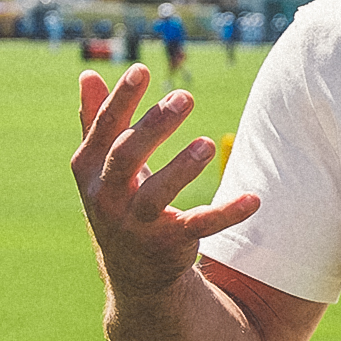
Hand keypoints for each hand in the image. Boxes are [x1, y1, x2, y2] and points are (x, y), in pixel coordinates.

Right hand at [71, 63, 259, 298]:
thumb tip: (87, 74)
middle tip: (185, 98)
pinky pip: (199, 225)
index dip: (120, 99)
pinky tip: (253, 199)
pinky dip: (226, 213)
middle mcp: (106, 197)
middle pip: (124, 156)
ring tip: (206, 144)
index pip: (103, 129)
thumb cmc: (120, 200)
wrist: (133, 271)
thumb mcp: (103, 164)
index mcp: (89, 170)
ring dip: (181, 169)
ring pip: (155, 194)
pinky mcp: (169, 242)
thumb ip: (95, 120)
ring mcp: (136, 223)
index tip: (141, 69)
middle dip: (153, 126)